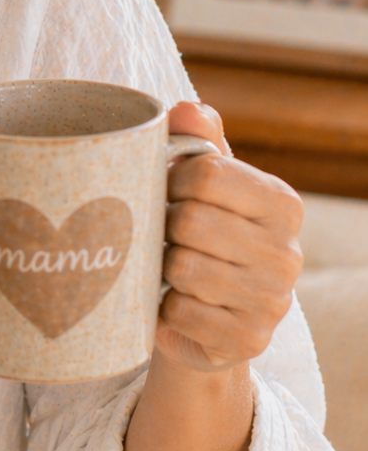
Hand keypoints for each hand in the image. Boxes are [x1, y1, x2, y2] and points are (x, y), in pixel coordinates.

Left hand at [159, 100, 303, 371]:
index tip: (167, 190)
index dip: (171, 179)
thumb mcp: (201, 180)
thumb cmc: (200, 230)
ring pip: (185, 268)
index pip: (208, 174)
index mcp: (281, 203)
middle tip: (163, 233)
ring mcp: (273, 301)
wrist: (204, 312)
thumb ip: (198, 139)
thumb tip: (187, 109)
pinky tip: (172, 300)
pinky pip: (182, 311)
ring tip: (168, 265)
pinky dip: (164, 306)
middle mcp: (288, 253)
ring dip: (162, 266)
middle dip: (163, 226)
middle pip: (192, 221)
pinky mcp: (249, 340)